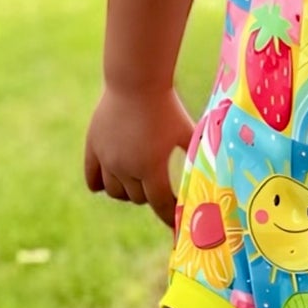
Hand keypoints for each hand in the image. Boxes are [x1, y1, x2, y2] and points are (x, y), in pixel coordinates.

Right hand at [83, 85, 194, 227]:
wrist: (135, 81)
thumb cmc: (167, 106)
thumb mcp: (186, 132)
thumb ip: (196, 156)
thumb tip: (214, 176)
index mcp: (151, 168)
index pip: (161, 205)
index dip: (170, 218)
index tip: (177, 227)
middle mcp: (126, 168)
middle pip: (138, 199)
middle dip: (152, 196)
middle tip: (160, 187)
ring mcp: (107, 159)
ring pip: (115, 192)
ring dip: (128, 192)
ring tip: (139, 181)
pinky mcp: (93, 148)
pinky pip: (93, 179)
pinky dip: (102, 185)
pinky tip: (114, 180)